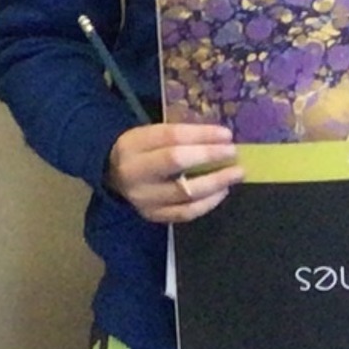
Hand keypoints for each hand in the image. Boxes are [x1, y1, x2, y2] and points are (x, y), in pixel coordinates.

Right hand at [106, 122, 242, 224]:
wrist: (113, 178)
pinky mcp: (153, 215)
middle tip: (233, 153)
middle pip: (176, 161)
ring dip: (216, 182)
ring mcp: (143, 197)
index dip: (202, 134)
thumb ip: (179, 137)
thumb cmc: (140, 152)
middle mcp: (135, 171)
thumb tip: (220, 137)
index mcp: (133, 145)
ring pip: (185, 191)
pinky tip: (222, 191)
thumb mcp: (149, 136)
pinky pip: (186, 212)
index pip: (170, 136)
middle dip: (210, 155)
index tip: (226, 134)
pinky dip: (208, 203)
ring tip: (235, 174)